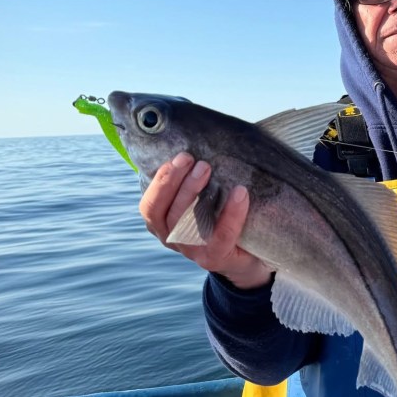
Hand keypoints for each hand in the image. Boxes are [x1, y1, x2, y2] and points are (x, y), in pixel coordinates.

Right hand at [139, 152, 271, 288]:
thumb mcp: (200, 196)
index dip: (159, 182)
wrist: (247, 253)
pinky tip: (240, 192)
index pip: (149, 205)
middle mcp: (171, 238)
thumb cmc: (220, 215)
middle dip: (174, 182)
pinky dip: (231, 212)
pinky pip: (221, 235)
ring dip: (193, 192)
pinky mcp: (215, 258)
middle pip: (164, 212)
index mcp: (162, 222)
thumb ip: (189, 177)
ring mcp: (191, 250)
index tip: (175, 158)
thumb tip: (189, 138)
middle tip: (190, 158)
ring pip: (185, 223)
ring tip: (207, 167)